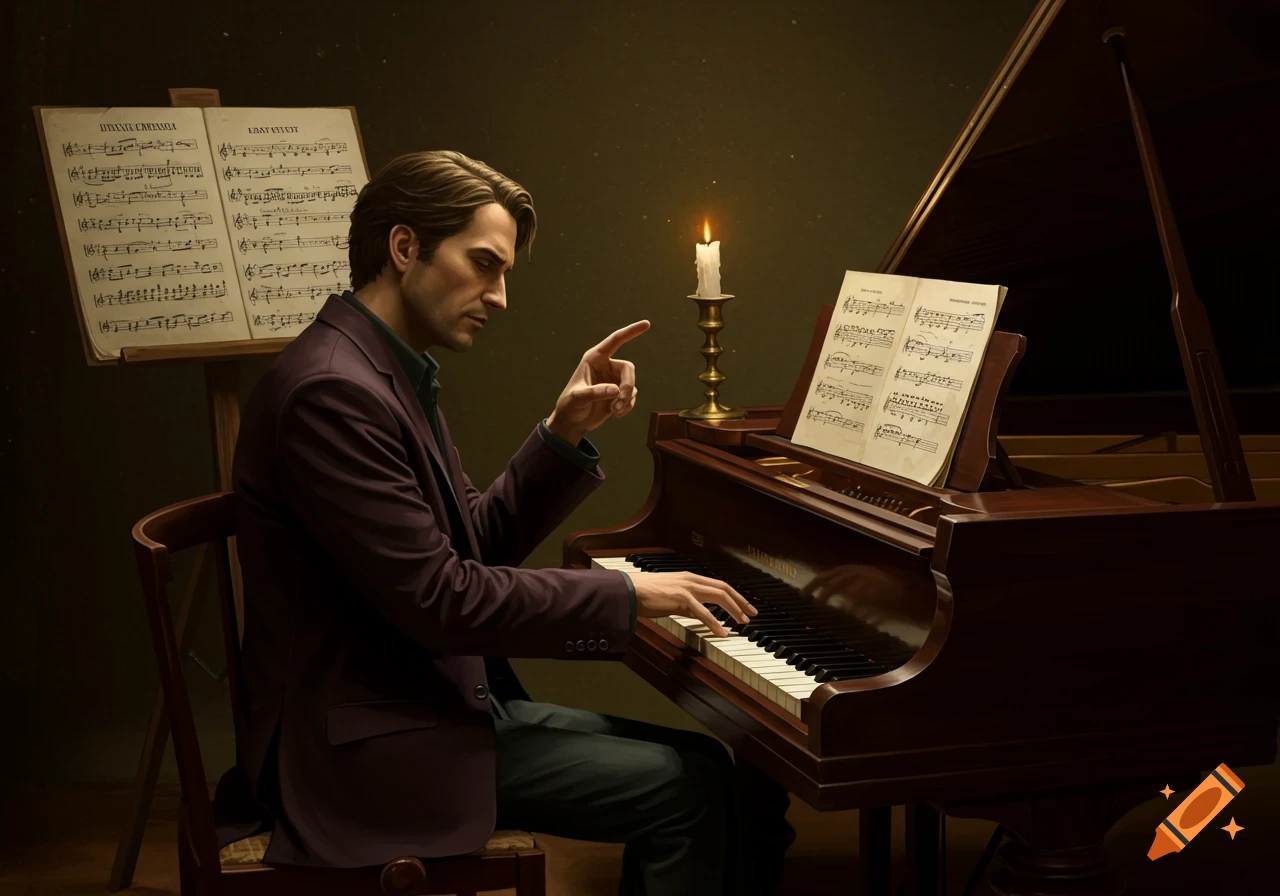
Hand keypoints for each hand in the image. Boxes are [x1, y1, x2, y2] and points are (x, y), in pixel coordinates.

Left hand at [545, 320, 649, 444]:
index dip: (631, 332)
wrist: (572, 422)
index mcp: (594, 359)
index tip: (647, 324)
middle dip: (627, 386)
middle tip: (620, 402)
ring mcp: (613, 380)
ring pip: (632, 384)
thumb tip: (615, 390)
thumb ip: (595, 392)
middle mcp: (606, 366)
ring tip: (615, 411)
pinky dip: (628, 406)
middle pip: (628, 368)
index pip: (615, 341)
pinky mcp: (619, 394)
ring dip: (627, 399)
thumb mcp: (578, 397)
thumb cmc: (570, 406)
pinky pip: (632, 396)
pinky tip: (616, 413)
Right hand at [630, 571, 755, 637]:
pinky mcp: (681, 599)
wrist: (630, 591)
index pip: (718, 585)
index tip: (744, 606)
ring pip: (718, 597)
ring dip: (733, 610)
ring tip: (742, 622)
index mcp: (689, 578)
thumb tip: (699, 615)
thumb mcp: (671, 598)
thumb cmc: (646, 595)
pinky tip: (722, 632)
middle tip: (751, 614)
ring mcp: (687, 588)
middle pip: (724, 589)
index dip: (734, 595)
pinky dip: (715, 623)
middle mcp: (691, 580)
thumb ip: (687, 605)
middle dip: (740, 602)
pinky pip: (703, 612)